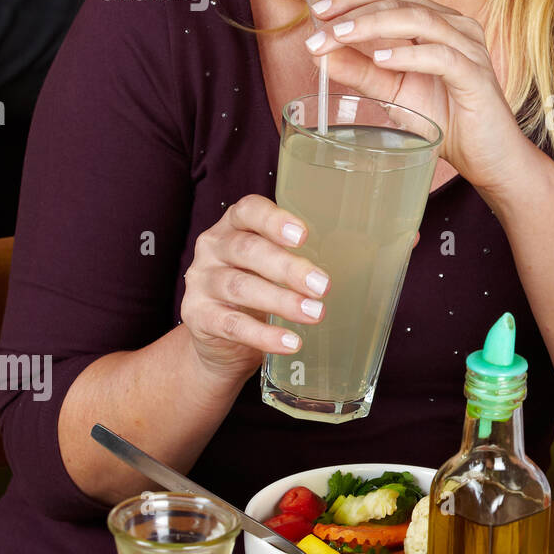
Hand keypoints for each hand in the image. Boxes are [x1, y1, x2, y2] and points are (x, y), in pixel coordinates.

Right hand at [180, 194, 330, 387]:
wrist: (219, 338)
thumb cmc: (257, 290)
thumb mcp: (272, 267)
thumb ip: (297, 257)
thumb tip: (356, 264)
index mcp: (233, 226)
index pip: (249, 211)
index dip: (275, 220)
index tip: (303, 236)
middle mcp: (213, 248)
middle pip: (248, 250)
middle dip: (289, 268)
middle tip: (323, 286)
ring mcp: (201, 282)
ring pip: (240, 287)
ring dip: (282, 302)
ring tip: (315, 314)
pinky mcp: (197, 317)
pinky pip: (232, 325)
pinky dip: (264, 336)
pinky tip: (291, 342)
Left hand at [303, 0, 533, 194]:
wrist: (486, 157)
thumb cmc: (445, 120)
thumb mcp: (393, 94)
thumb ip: (361, 72)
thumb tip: (320, 53)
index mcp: (436, 23)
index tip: (318, 12)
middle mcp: (455, 27)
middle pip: (400, 1)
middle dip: (355, 12)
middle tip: (320, 31)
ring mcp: (469, 48)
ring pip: (419, 20)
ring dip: (373, 26)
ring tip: (341, 37)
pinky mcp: (477, 75)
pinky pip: (441, 56)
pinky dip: (409, 55)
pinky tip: (382, 60)